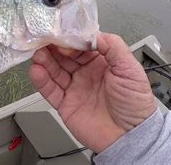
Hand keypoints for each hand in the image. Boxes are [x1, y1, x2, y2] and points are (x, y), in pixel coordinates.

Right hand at [28, 33, 155, 152]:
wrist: (128, 137)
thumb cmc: (134, 105)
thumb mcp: (131, 70)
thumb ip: (114, 48)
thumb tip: (94, 34)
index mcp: (100, 63)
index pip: (80, 46)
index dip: (70, 40)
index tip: (63, 36)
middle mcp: (85, 74)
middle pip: (63, 56)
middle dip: (53, 48)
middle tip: (43, 41)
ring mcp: (74, 88)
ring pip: (54, 70)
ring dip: (44, 61)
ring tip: (37, 54)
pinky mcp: (64, 104)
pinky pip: (49, 90)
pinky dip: (41, 80)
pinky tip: (36, 71)